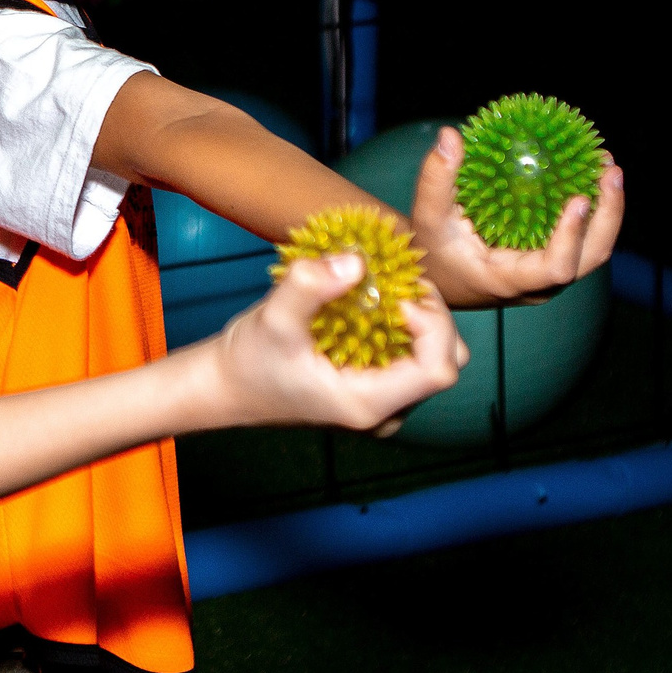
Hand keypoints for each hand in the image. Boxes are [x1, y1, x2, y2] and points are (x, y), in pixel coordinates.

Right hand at [208, 251, 468, 436]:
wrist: (225, 387)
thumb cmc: (247, 360)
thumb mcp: (273, 318)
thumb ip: (311, 285)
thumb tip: (356, 260)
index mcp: (369, 403)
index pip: (439, 369)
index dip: (433, 323)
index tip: (398, 294)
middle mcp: (385, 412)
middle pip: (445, 361)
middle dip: (431, 315)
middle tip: (396, 284)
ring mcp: (383, 406)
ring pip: (433, 359)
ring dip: (420, 320)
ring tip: (386, 292)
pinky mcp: (375, 392)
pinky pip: (412, 359)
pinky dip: (405, 329)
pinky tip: (376, 307)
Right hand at [410, 124, 624, 307]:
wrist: (439, 278)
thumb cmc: (433, 252)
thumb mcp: (427, 217)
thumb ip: (436, 179)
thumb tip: (450, 136)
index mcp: (510, 280)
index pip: (556, 268)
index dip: (572, 236)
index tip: (579, 198)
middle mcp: (539, 284)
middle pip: (590, 257)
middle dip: (610, 214)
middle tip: (609, 170)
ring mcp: (549, 275)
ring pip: (594, 250)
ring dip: (608, 209)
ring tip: (607, 166)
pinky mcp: (552, 261)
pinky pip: (583, 240)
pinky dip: (594, 210)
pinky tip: (590, 174)